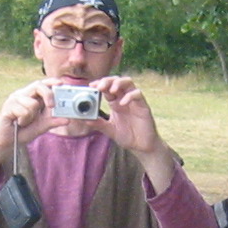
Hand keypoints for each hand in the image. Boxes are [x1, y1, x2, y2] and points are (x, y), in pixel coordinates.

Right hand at [0, 80, 67, 180]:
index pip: (42, 84)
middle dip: (48, 95)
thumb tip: (67, 119)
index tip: (62, 83)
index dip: (51, 81)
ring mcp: (14, 99)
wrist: (6, 142)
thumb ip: (52, 121)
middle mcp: (22, 94)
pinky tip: (18, 123)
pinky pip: (24, 111)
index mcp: (30, 96)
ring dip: (32, 117)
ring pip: (33, 103)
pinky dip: (24, 120)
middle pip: (38, 85)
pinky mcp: (8, 106)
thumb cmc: (22, 131)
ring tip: (24, 122)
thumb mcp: (41, 127)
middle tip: (51, 106)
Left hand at [93, 76, 175, 191]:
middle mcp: (124, 99)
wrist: (142, 146)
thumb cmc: (128, 136)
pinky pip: (138, 94)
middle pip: (116, 81)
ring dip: (119, 83)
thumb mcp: (109, 130)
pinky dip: (130, 96)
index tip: (91, 86)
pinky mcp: (143, 106)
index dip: (99, 84)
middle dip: (107, 81)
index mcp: (115, 103)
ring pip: (128, 82)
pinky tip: (123, 103)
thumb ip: (98, 124)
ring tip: (111, 90)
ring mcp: (134, 101)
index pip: (107, 87)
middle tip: (99, 86)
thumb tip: (85, 119)